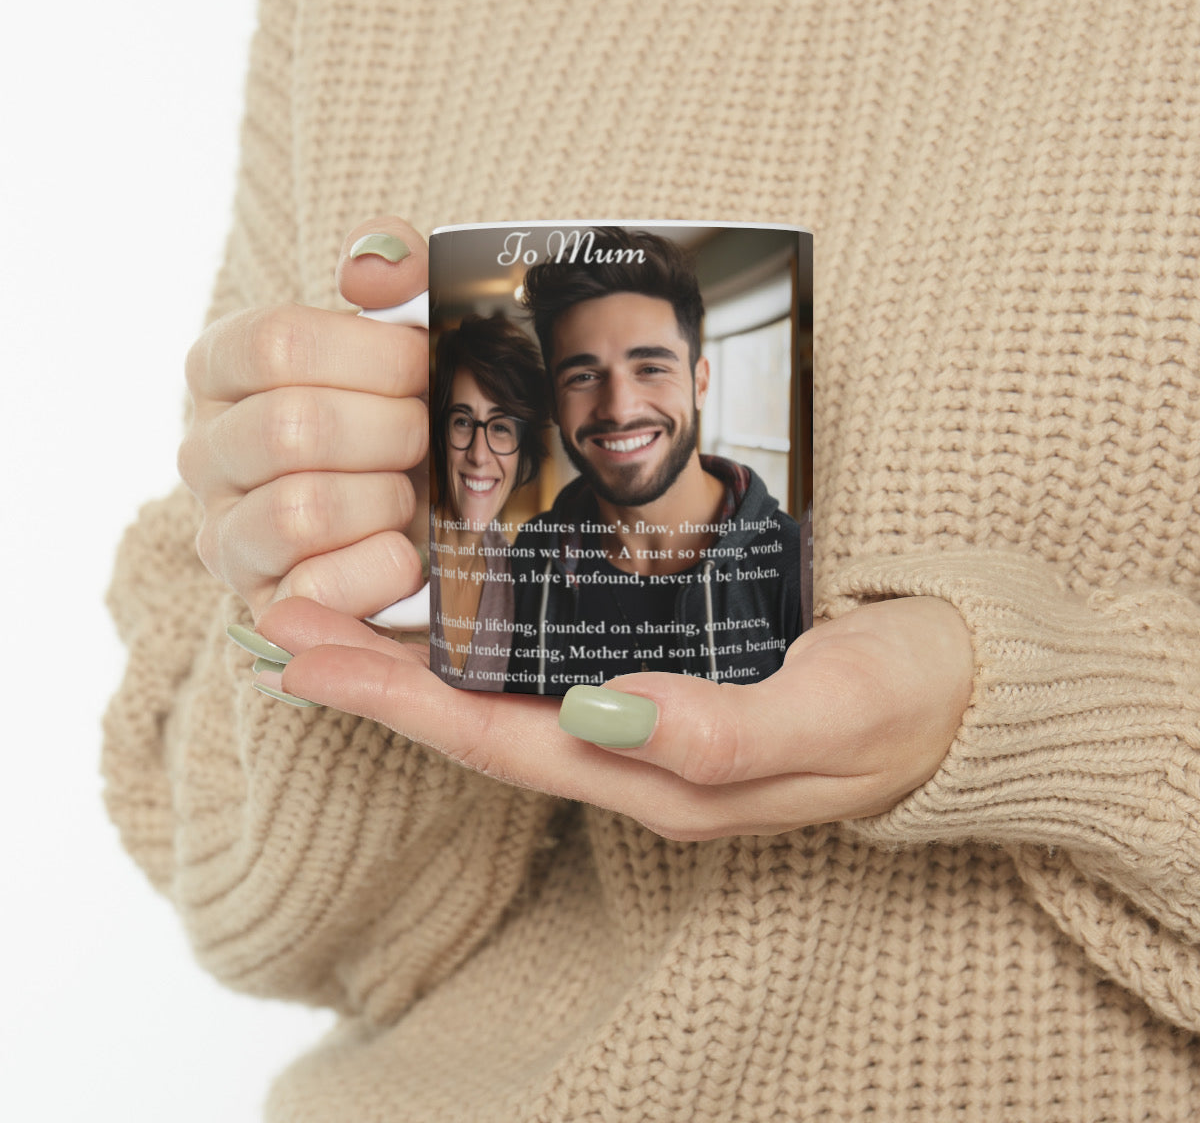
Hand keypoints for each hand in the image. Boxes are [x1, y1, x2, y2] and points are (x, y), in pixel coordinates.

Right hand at [179, 218, 429, 620]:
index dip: (373, 356)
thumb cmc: (406, 414)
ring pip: (300, 510)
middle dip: (392, 432)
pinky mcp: (264, 605)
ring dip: (386, 499)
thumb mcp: (409, 333)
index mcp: (223, 369)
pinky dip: (383, 567)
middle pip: (293, 428)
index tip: (422, 366)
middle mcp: (205, 452)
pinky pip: (317, 588)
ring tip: (410, 494)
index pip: (276, 344)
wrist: (428, 519)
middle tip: (426, 436)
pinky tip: (407, 552)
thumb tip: (370, 268)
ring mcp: (225, 535)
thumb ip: (397, 273)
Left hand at [255, 595, 972, 839]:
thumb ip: (724, 728)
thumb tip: (607, 716)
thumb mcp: (833, 713)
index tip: (307, 654)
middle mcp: (636, 758)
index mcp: (662, 773)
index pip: (500, 740)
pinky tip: (456, 617)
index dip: (398, 701)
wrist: (963, 695)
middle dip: (376, 678)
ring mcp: (648, 727)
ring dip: (417, 663)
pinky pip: (551, 675)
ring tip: (337, 615)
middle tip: (283, 618)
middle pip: (478, 724)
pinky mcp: (667, 689)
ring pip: (505, 701)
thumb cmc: (904, 700)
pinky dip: (486, 647)